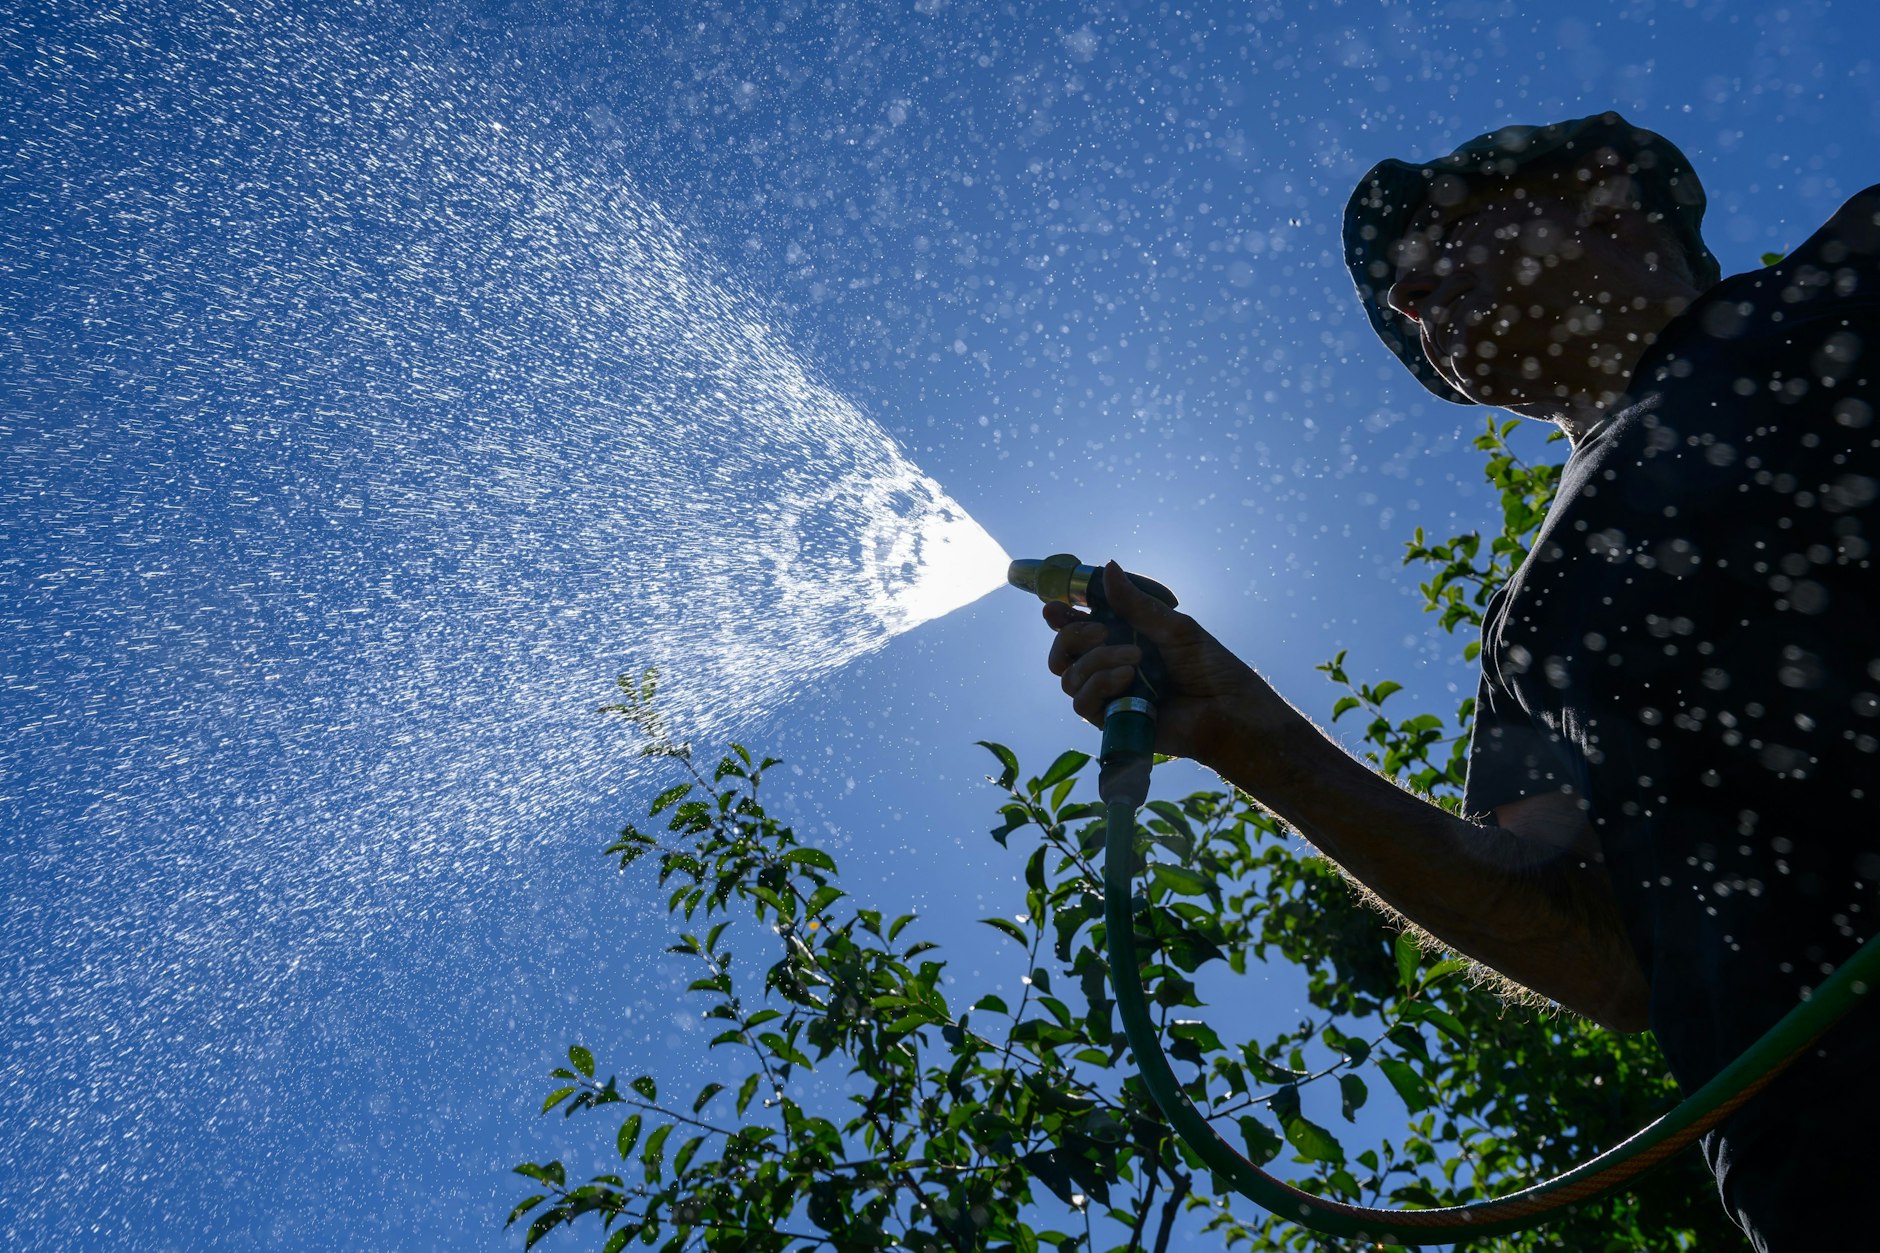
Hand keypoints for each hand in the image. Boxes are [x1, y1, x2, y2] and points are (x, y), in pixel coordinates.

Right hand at [1043, 561, 1270, 764]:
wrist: (1228, 709)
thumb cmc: (1209, 667)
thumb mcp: (1173, 628)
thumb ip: (1136, 604)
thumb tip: (1107, 566)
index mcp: (1122, 638)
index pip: (1077, 625)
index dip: (1060, 616)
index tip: (1055, 608)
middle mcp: (1109, 665)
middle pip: (1062, 650)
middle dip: (1071, 636)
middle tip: (1100, 632)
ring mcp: (1108, 694)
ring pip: (1069, 676)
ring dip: (1097, 661)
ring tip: (1134, 659)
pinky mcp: (1110, 720)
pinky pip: (1082, 702)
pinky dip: (1099, 684)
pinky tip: (1126, 678)